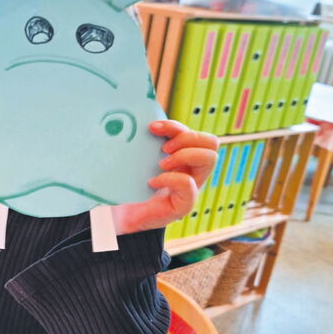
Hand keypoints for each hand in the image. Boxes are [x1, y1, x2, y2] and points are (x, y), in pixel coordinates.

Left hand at [112, 119, 218, 233]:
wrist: (120, 216)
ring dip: (184, 155)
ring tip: (161, 164)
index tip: (153, 128)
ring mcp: (191, 187)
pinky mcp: (183, 205)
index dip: (177, 127)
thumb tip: (141, 116)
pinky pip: (189, 185)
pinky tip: (151, 182)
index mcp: (184, 156)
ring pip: (210, 159)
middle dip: (186, 138)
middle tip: (163, 148)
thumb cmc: (129, 184)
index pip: (197, 133)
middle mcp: (193, 170)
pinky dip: (169, 178)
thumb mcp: (140, 158)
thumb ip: (147, 140)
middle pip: (212, 142)